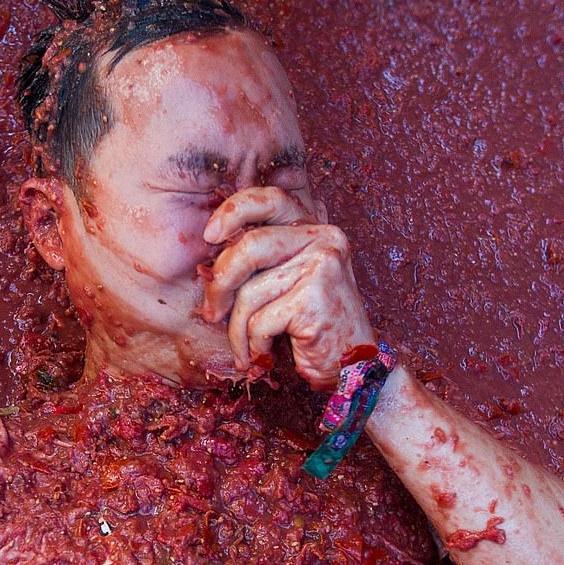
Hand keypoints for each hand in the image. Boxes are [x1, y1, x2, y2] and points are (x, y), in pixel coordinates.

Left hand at [199, 187, 375, 389]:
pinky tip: (263, 354)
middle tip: (211, 311)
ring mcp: (322, 268)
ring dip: (237, 329)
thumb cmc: (314, 325)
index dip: (233, 211)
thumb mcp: (293, 280)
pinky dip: (254, 345)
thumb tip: (212, 250)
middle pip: (250, 246)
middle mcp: (324, 241)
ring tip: (243, 349)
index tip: (210, 236)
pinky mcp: (314, 299)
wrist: (353, 365)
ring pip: (250, 292)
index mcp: (318, 229)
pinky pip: (260, 321)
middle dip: (220, 283)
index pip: (270, 199)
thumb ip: (265, 259)